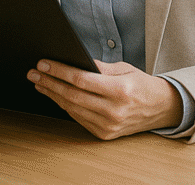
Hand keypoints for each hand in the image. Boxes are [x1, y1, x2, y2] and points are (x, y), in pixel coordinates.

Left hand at [27, 60, 182, 139]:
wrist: (161, 108)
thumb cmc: (141, 85)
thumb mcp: (123, 69)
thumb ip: (99, 67)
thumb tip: (74, 60)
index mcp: (119, 91)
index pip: (81, 80)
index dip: (59, 71)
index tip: (43, 64)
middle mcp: (113, 111)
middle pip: (72, 95)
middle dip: (49, 83)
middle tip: (33, 73)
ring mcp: (108, 125)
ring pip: (72, 109)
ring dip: (53, 95)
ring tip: (40, 83)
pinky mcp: (104, 134)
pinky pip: (79, 119)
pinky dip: (65, 106)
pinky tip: (55, 95)